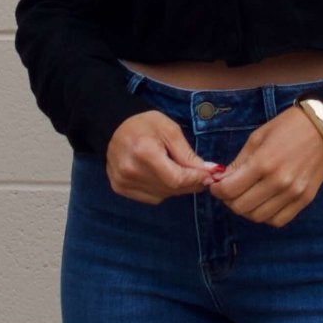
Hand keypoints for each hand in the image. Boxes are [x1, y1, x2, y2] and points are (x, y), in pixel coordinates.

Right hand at [104, 110, 220, 203]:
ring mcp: (123, 181)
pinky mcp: (119, 188)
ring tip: (179, 172)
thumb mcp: (170, 130)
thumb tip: (208, 172)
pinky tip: (161, 176)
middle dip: (190, 184)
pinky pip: (151, 197)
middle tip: (201, 176)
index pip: (176, 179)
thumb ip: (187, 154)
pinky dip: (162, 190)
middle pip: (170, 189)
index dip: (195, 180)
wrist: (113, 126)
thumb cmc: (144, 125)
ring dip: (176, 188)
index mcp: (144, 152)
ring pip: (162, 195)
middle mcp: (130, 170)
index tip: (209, 176)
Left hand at [206, 105, 322, 226]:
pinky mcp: (305, 199)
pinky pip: (279, 220)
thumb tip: (221, 180)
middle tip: (229, 191)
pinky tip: (264, 203)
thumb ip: (239, 163)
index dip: (217, 190)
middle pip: (241, 207)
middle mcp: (278, 182)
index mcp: (263, 163)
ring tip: (246, 197)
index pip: (230, 190)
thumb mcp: (257, 138)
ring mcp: (293, 193)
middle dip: (229, 200)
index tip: (216, 185)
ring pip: (258, 217)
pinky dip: (266, 216)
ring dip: (247, 210)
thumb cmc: (288, 127)